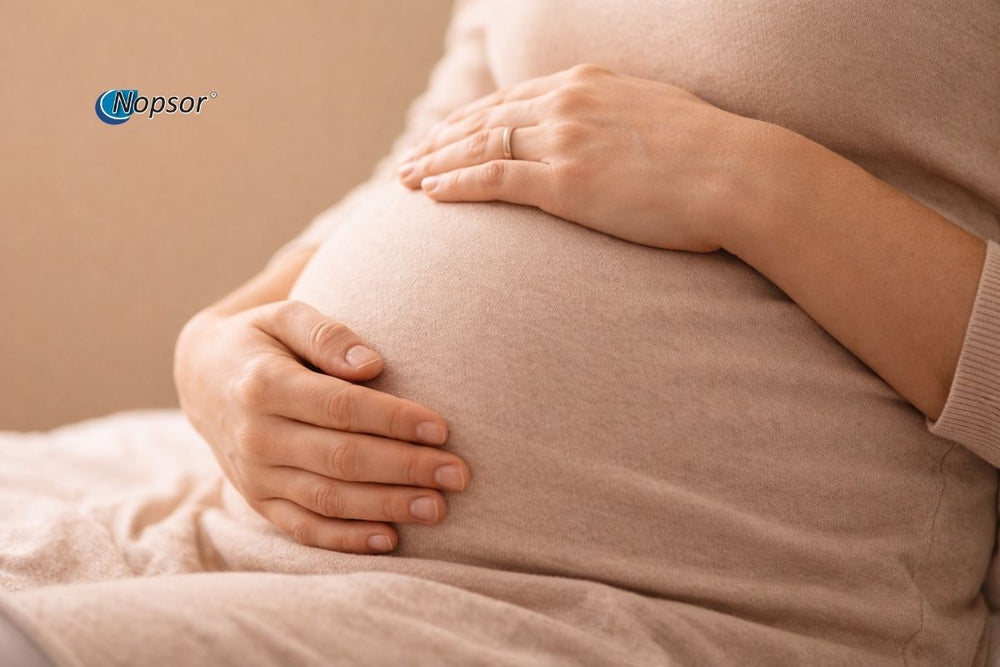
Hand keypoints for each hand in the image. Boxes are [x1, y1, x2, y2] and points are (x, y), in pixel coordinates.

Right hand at [174, 300, 470, 553]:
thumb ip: (327, 333)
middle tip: (457, 474)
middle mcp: (256, 435)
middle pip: (341, 459)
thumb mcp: (284, 316)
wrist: (203, 379)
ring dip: (386, 507)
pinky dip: (345, 539)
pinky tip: (389, 539)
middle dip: (405, 468)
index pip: (340, 408)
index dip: (393, 419)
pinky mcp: (257, 501)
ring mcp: (254, 475)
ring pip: (328, 499)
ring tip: (438, 508)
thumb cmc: (261, 341)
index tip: (441, 427)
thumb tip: (372, 364)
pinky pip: (303, 528)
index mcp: (264, 385)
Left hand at [397, 63, 776, 253]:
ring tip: (406, 181)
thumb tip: (604, 132)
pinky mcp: (565, 182)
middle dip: (440, 141)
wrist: (738, 174)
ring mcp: (563, 140)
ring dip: (436, 164)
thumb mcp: (656, 112)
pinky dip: (457, 185)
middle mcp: (567, 102)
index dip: (469, 120)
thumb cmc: (710, 153)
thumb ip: (616, 114)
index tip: (444, 137)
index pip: (509, 100)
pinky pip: (494, 179)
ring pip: (479, 145)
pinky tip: (432, 195)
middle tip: (410, 161)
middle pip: (483, 119)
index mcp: (586, 83)